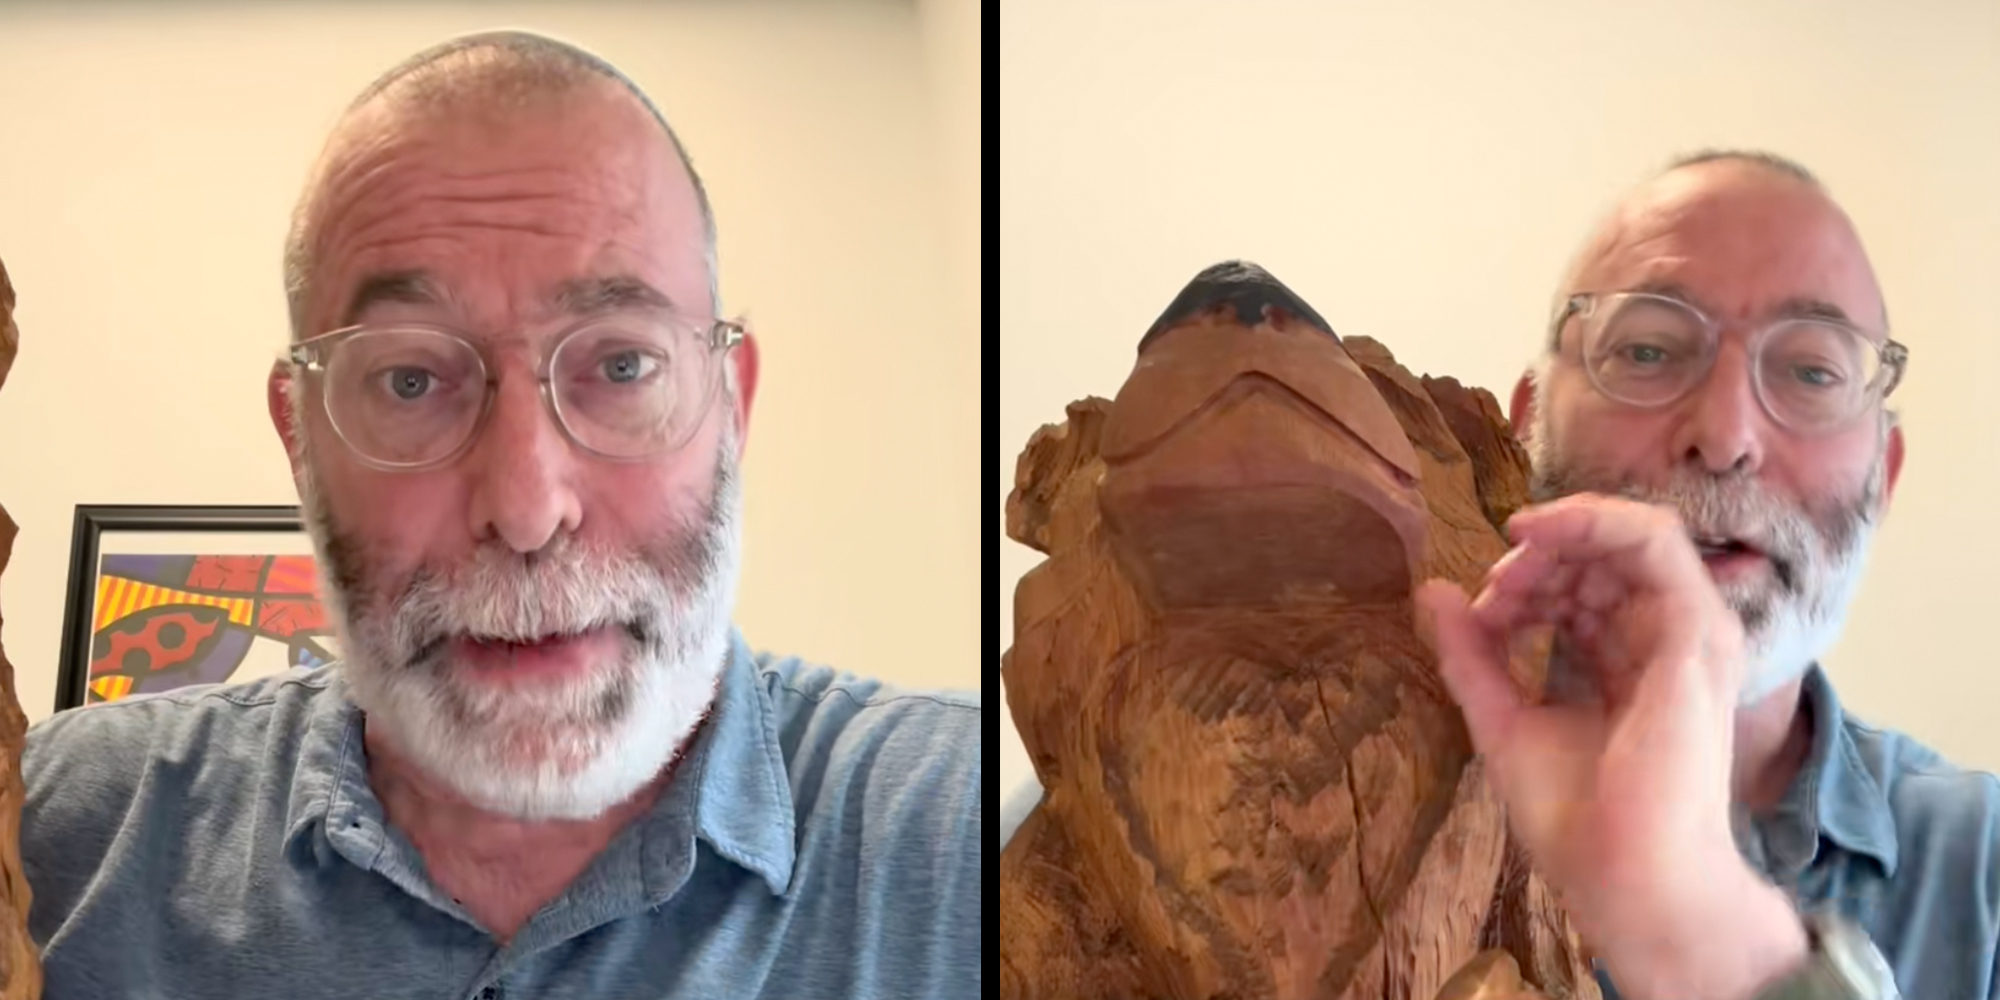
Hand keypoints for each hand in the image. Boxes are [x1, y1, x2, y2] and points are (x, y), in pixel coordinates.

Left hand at [1416, 494, 1806, 999]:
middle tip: (1493, 586)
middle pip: (1605, 556)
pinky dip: (1594, 522)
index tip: (1477, 616)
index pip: (1581, 589)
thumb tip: (1431, 590)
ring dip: (1562, 532)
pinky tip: (1540, 537)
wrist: (1625, 876)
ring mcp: (1687, 636)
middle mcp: (1663, 643)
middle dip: (1539, 555)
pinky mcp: (1695, 633)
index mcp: (1624, 663)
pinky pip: (1655, 541)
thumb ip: (1471, 655)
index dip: (1523, 583)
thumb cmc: (1575, 818)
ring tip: (1511, 566)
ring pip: (1633, 535)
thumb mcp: (1502, 719)